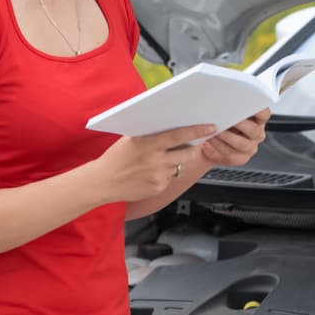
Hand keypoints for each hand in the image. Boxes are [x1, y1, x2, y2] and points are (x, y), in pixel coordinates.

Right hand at [96, 124, 215, 202]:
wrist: (103, 182)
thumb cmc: (115, 158)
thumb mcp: (131, 139)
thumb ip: (151, 134)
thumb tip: (172, 126)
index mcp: (149, 145)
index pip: (179, 136)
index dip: (197, 131)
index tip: (210, 128)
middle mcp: (156, 161)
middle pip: (188, 154)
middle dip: (194, 149)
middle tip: (196, 145)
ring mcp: (158, 177)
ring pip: (178, 166)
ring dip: (175, 162)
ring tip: (160, 160)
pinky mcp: (158, 188)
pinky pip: (170, 178)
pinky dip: (165, 174)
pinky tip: (151, 173)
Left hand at [200, 109, 268, 167]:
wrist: (210, 140)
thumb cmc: (220, 121)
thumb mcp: (226, 111)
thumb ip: (229, 105)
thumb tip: (224, 98)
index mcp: (257, 119)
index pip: (264, 113)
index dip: (259, 110)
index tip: (249, 104)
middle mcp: (257, 133)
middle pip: (253, 130)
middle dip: (239, 124)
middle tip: (227, 117)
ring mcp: (250, 147)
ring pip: (241, 143)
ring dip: (227, 137)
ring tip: (215, 130)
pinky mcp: (241, 158)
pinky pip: (231, 154)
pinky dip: (219, 146)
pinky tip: (211, 139)